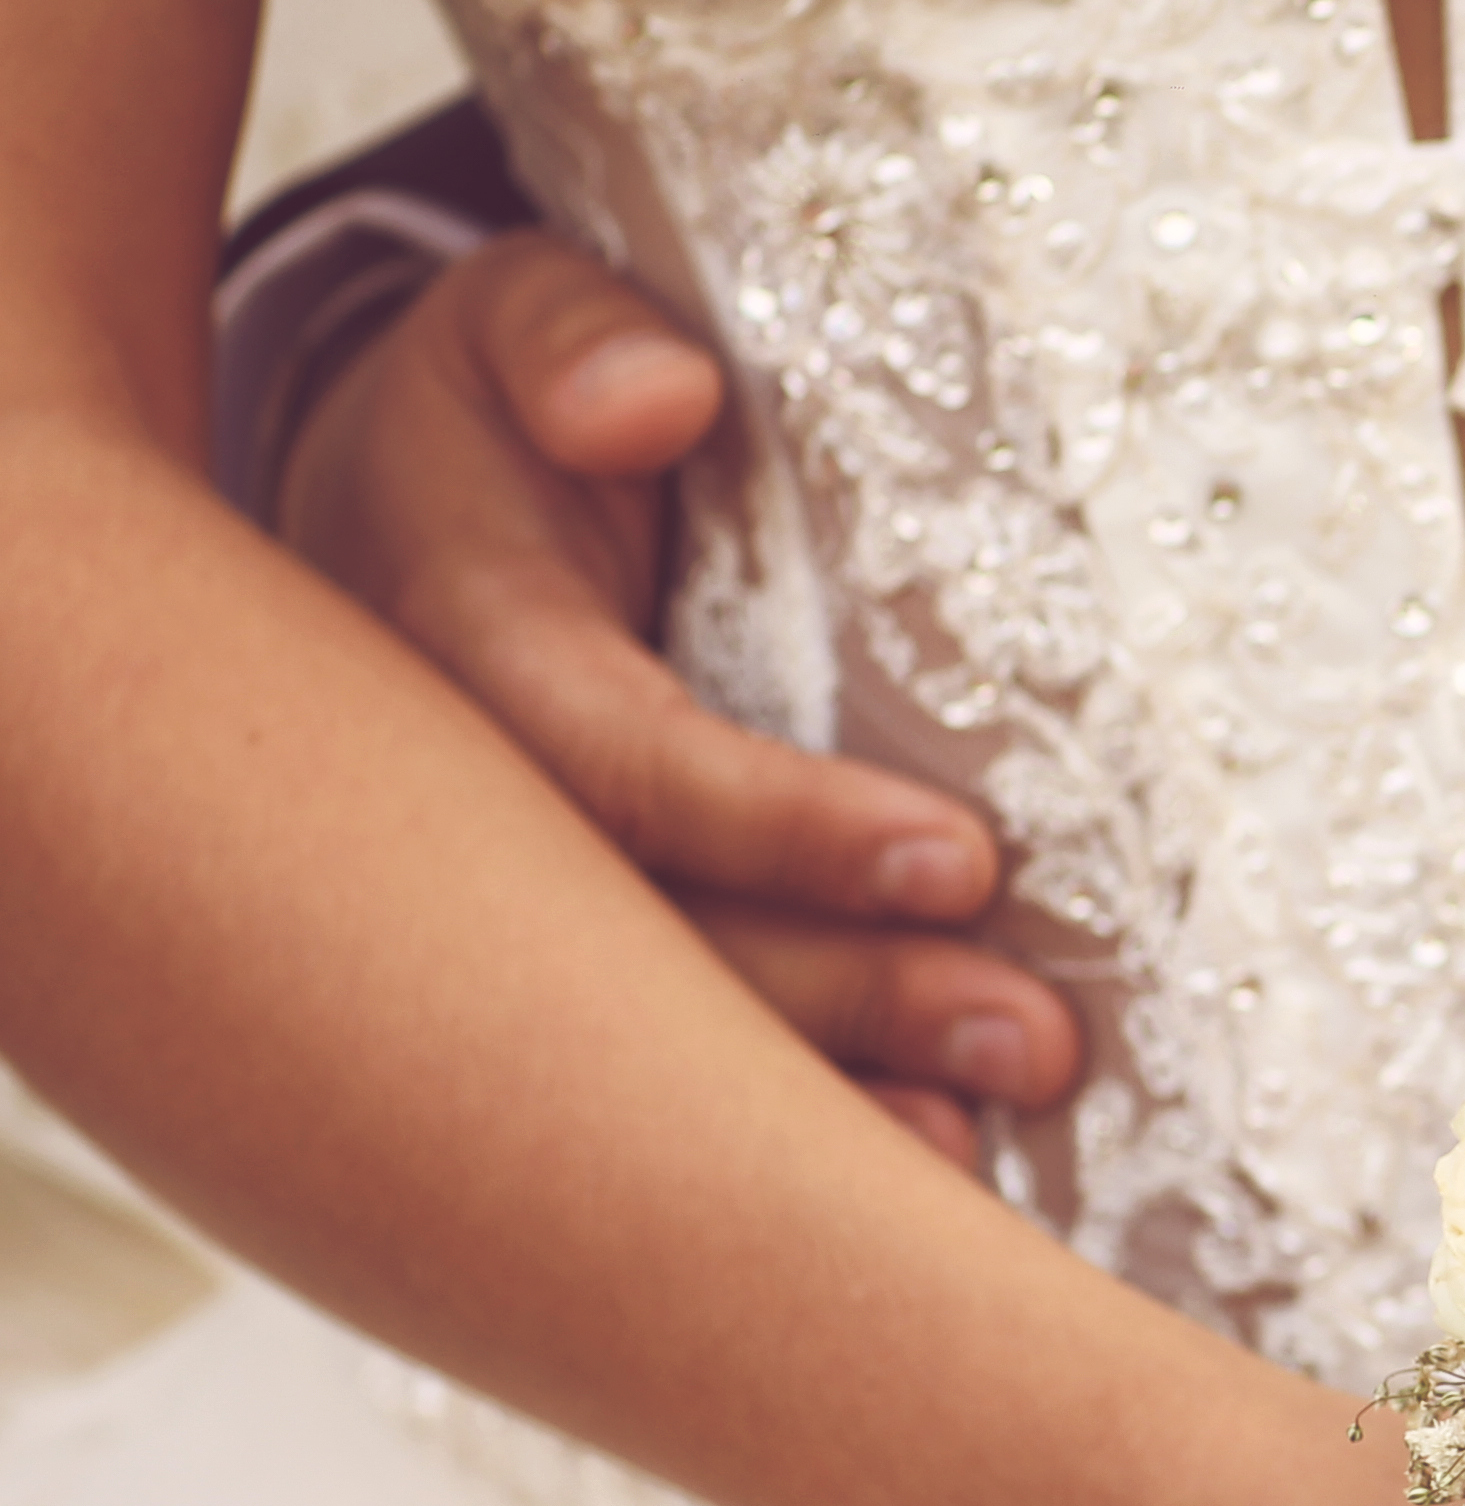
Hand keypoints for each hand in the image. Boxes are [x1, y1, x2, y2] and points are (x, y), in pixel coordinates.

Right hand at [275, 234, 1079, 1164]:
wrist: (392, 515)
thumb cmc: (498, 412)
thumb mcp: (509, 327)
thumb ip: (564, 338)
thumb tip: (656, 393)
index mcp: (447, 649)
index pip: (611, 760)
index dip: (781, 825)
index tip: (965, 857)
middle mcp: (457, 809)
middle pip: (644, 945)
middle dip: (838, 1009)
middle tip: (1030, 1041)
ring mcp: (490, 907)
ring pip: (646, 1040)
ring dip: (826, 1099)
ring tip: (986, 1138)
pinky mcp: (539, 964)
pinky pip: (648, 1069)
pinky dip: (778, 1137)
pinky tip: (914, 1178)